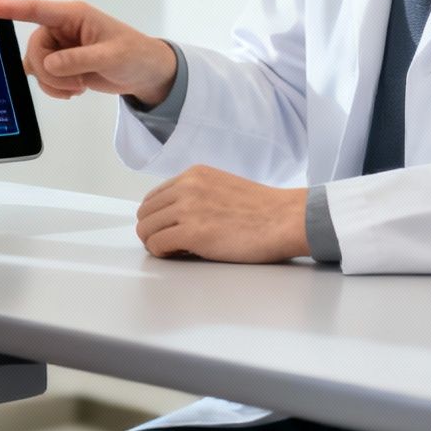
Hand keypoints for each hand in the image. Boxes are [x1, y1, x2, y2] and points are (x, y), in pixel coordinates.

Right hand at [0, 0, 178, 104]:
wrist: (145, 72)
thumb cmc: (134, 54)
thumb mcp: (110, 57)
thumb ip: (78, 60)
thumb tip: (49, 66)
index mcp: (73, 15)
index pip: (33, 9)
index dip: (5, 8)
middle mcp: (62, 28)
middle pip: (34, 49)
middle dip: (50, 72)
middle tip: (76, 83)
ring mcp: (60, 46)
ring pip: (36, 66)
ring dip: (54, 83)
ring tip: (80, 86)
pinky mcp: (61, 64)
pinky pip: (41, 77)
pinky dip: (54, 88)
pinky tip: (74, 90)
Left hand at [136, 165, 310, 262]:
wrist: (286, 218)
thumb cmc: (263, 210)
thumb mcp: (222, 187)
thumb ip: (197, 194)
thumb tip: (175, 215)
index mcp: (193, 175)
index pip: (154, 197)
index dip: (157, 218)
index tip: (168, 230)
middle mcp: (186, 187)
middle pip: (145, 213)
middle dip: (153, 231)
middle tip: (169, 244)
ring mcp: (187, 209)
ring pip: (146, 229)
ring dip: (156, 243)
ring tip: (176, 251)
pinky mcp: (192, 232)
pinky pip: (157, 245)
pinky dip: (163, 253)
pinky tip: (179, 255)